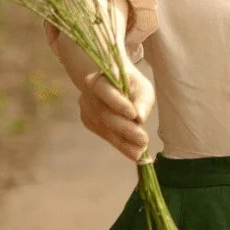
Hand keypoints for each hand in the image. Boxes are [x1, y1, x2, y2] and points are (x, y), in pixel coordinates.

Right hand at [44, 18, 154, 162]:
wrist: (112, 84)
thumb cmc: (130, 85)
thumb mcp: (142, 87)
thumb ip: (142, 100)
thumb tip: (140, 118)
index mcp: (99, 79)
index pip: (104, 90)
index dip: (117, 102)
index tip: (133, 115)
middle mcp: (87, 94)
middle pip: (104, 114)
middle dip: (125, 129)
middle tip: (143, 140)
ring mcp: (85, 109)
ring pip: (103, 128)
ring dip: (123, 142)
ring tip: (141, 151)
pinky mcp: (88, 122)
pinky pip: (104, 135)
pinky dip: (119, 144)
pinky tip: (132, 150)